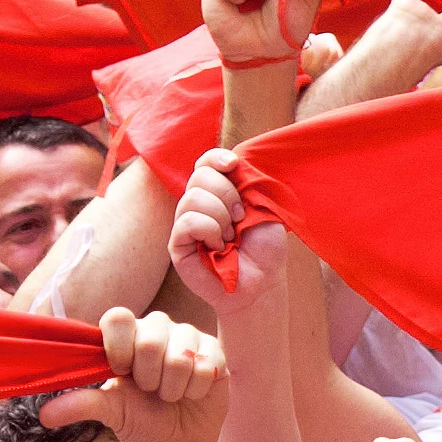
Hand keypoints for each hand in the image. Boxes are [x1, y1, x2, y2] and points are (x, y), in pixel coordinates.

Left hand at [38, 309, 226, 441]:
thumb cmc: (139, 419)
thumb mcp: (109, 410)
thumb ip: (79, 404)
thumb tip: (44, 415)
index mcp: (127, 335)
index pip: (118, 317)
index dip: (119, 346)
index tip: (120, 372)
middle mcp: (157, 329)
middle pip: (151, 338)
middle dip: (148, 377)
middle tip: (149, 390)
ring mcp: (188, 337)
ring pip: (180, 355)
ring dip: (172, 388)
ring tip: (169, 395)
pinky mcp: (215, 353)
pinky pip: (205, 367)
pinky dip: (195, 391)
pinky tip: (191, 394)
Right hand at [168, 147, 282, 312]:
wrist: (262, 282)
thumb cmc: (264, 249)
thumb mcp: (264, 208)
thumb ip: (248, 183)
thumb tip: (233, 162)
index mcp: (218, 192)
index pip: (205, 163)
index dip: (216, 158)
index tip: (233, 164)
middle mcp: (198, 204)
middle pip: (200, 175)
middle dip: (227, 193)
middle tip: (241, 217)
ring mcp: (185, 223)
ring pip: (193, 198)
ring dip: (220, 216)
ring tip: (230, 237)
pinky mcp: (177, 244)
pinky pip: (187, 221)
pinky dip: (209, 230)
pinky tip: (218, 247)